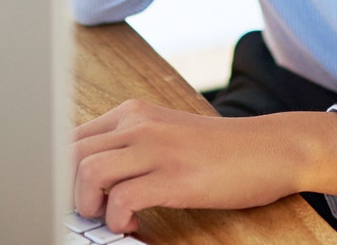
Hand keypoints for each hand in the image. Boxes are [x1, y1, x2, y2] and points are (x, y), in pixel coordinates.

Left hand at [72, 100, 336, 232]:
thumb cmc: (221, 149)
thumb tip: (89, 171)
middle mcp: (140, 123)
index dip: (64, 173)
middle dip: (71, 190)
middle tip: (93, 211)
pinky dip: (118, 219)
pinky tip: (135, 224)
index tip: (75, 196)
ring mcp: (157, 148)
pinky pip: (122, 199)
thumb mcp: (167, 133)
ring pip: (89, 172)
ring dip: (90, 204)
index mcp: (134, 112)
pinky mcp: (175, 178)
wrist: (272, 149)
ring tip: (111, 218)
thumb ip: (131, 143)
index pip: (72, 137)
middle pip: (72, 153)